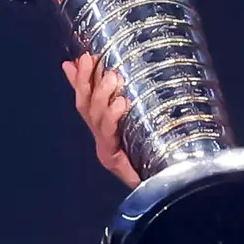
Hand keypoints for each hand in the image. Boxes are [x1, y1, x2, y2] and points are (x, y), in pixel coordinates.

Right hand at [61, 53, 142, 190]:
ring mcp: (105, 150)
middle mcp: (100, 138)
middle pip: (85, 106)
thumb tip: (122, 85)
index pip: (84, 98)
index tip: (84, 56)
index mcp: (102, 127)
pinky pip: (108, 135)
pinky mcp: (113, 160)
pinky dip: (113, 117)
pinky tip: (121, 104)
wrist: (162, 186)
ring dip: (101, 96)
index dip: (81, 78)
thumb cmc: (155, 156)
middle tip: (95, 60)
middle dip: (86, 81)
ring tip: (114, 78)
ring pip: (94, 119)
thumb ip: (127, 102)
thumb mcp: (143, 123)